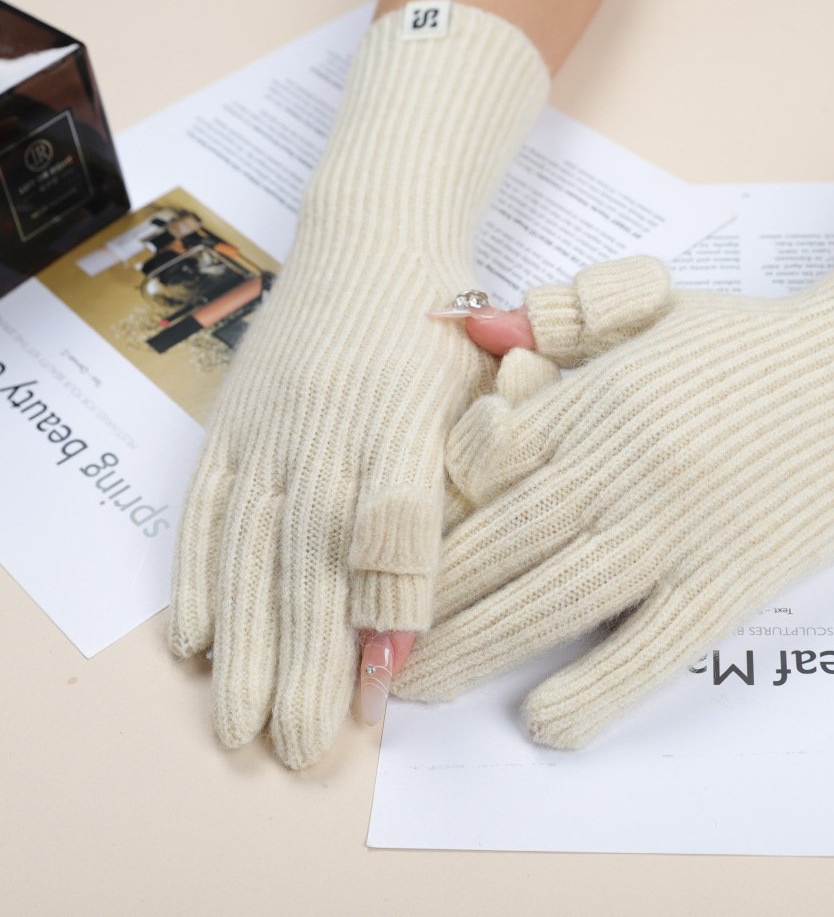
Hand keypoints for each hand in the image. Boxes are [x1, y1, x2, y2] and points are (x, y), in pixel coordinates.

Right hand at [167, 3, 547, 767]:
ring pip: (251, 544)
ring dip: (242, 641)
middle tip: (299, 751)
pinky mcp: (232, 417)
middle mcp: (332, 422)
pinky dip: (195, 574)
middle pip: (312, 556)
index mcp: (410, 415)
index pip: (395, 527)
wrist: (379, 233)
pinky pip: (206, 504)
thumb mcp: (489, 388)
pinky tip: (192, 639)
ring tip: (236, 724)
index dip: (385, 611)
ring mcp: (271, 421)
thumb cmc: (451, 326)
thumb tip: (444, 579)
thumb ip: (470, 479)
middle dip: (304, 661)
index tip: (380, 695)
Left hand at [395, 119, 833, 747]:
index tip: (388, 562)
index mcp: (593, 399)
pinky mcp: (734, 576)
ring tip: (419, 688)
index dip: (425, 525)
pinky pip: (652, 645)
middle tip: (375, 646)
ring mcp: (675, 523)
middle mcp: (620, 463)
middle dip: (427, 603)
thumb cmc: (750, 342)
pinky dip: (594, 687)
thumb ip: (567, 329)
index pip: (478, 472)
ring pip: (553, 597)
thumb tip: (488, 337)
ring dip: (476, 649)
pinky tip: (545, 719)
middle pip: (498, 544)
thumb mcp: (650, 315)